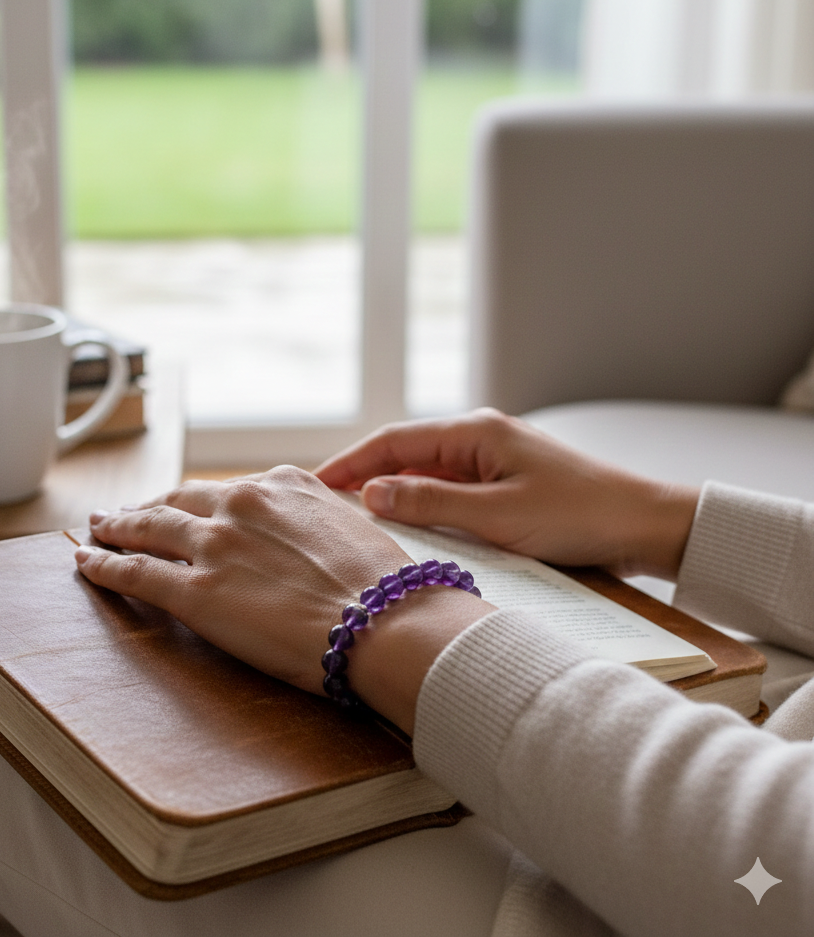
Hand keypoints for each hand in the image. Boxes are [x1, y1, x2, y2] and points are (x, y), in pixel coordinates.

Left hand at [74, 466, 492, 734]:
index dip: (197, 500)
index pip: (226, 491)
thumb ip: (318, 518)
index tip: (184, 505)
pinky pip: (136, 571)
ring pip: (148, 528)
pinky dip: (105, 565)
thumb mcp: (353, 526)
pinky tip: (87, 563)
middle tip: (126, 512)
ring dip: (117, 526)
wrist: (386, 620)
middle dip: (148, 505)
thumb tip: (312, 531)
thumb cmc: (384, 584)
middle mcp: (242, 504)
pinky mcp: (196, 593)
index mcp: (283, 485)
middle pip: (178, 500)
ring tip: (99, 527)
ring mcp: (215, 546)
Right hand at [316, 409, 699, 579]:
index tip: (315, 484)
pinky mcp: (506, 483)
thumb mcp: (498, 515)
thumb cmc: (579, 515)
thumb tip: (371, 494)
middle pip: (405, 454)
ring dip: (392, 493)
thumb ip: (431, 503)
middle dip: (364, 477)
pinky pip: (450, 489)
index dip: (351, 463)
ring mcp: (493, 459)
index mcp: (476, 432)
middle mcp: (480, 437)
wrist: (645, 525)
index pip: (395, 441)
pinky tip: (407, 528)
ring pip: (426, 473)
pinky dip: (423, 505)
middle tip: (324, 506)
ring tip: (355, 520)